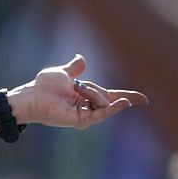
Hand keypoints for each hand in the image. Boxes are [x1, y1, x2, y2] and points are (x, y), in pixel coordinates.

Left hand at [11, 54, 146, 129]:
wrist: (31, 94)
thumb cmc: (43, 85)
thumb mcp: (63, 73)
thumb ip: (75, 68)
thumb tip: (81, 58)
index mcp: (87, 95)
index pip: (113, 96)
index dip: (129, 97)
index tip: (145, 100)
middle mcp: (88, 106)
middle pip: (109, 97)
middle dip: (96, 90)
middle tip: (75, 86)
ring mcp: (85, 114)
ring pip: (103, 102)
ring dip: (93, 93)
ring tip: (75, 89)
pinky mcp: (81, 120)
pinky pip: (101, 113)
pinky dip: (112, 108)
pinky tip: (123, 102)